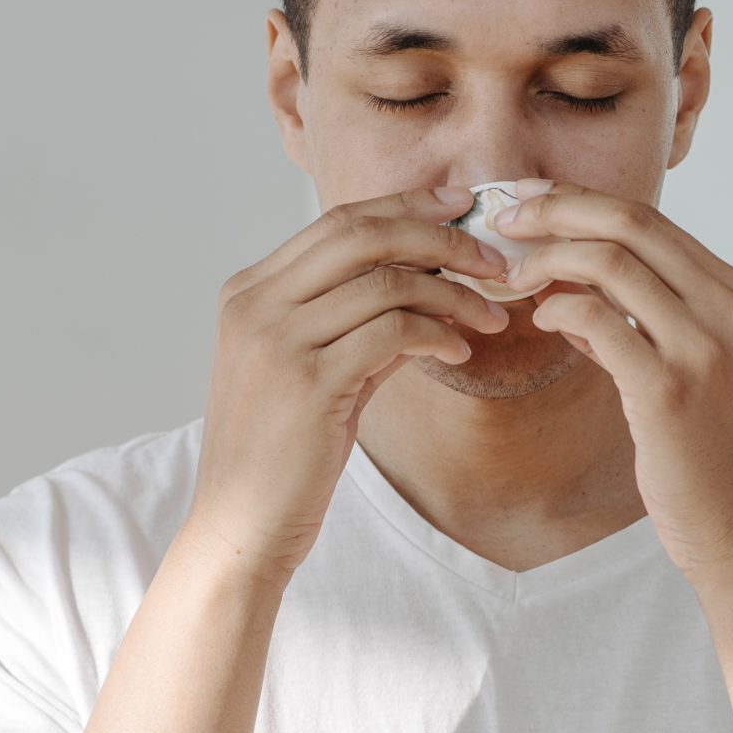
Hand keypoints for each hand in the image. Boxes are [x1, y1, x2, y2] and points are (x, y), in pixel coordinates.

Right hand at [183, 187, 512, 584]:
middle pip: (361, 235)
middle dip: (439, 237)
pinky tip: (459, 353)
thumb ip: (359, 325)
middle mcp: (256, 304)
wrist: (240, 526)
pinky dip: (436, 335)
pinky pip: (392, 333)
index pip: (338, 221)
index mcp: (249, 291)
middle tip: (492, 260)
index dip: (405, 207)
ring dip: (451, 294)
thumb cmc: (280, 455)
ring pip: (385, 282)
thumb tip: (429, 290)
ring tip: (489, 317)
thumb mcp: (314, 373)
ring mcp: (277, 340)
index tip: (459, 206)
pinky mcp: (308, 382)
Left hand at [496, 182, 732, 583]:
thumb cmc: (711, 456)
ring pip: (610, 261)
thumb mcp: (693, 370)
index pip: (651, 219)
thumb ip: (645, 322)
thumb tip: (573, 290)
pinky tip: (538, 321)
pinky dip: (556, 309)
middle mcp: (729, 308)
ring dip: (546, 259)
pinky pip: (595, 319)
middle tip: (502, 220)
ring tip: (511, 276)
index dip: (581, 201)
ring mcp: (703, 346)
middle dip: (555, 210)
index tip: (532, 203)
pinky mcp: (668, 389)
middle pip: (630, 222)